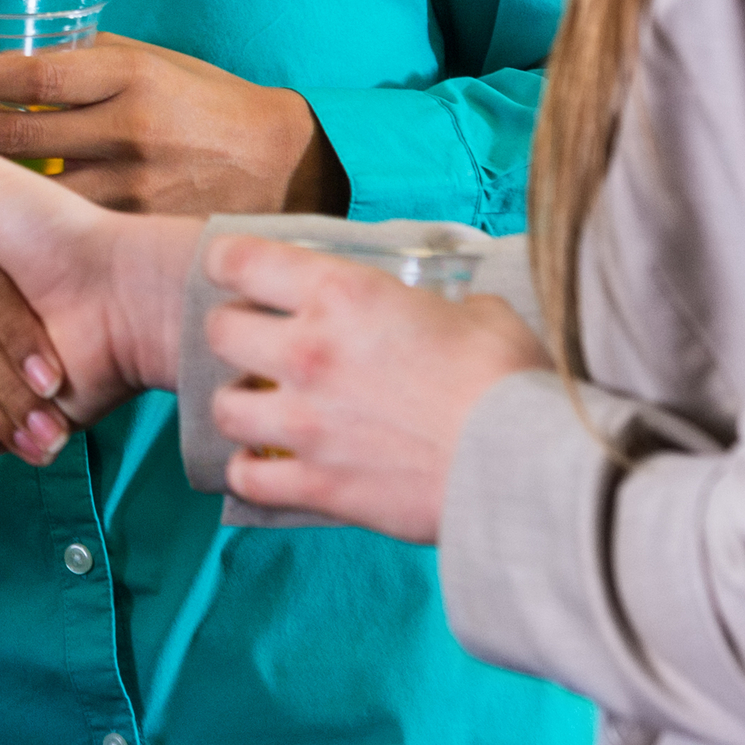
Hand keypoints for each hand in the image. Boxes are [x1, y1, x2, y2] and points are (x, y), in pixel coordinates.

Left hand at [0, 33, 341, 217]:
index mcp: (127, 77)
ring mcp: (127, 187)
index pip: (32, 75)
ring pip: (25, 184)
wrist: (287, 170)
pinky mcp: (133, 231)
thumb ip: (89, 65)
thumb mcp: (155, 66)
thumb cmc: (212, 109)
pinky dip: (7, 224)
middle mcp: (123, 131)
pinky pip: (59, 227)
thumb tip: (12, 63)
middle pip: (13, 131)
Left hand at [202, 234, 548, 541]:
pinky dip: (249, 472)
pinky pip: (246, 477)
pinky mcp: (316, 484)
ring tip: (261, 405)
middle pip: (219, 332)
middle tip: (257, 342)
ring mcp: (305, 423)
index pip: (241, 260)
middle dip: (233, 333)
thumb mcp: (479, 313)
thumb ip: (440, 305)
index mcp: (344, 294)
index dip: (229, 262)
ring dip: (238, 402)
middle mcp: (310, 352)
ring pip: (222, 407)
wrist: (525, 467)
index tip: (233, 269)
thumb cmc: (510, 382)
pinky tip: (267, 463)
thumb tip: (443, 313)